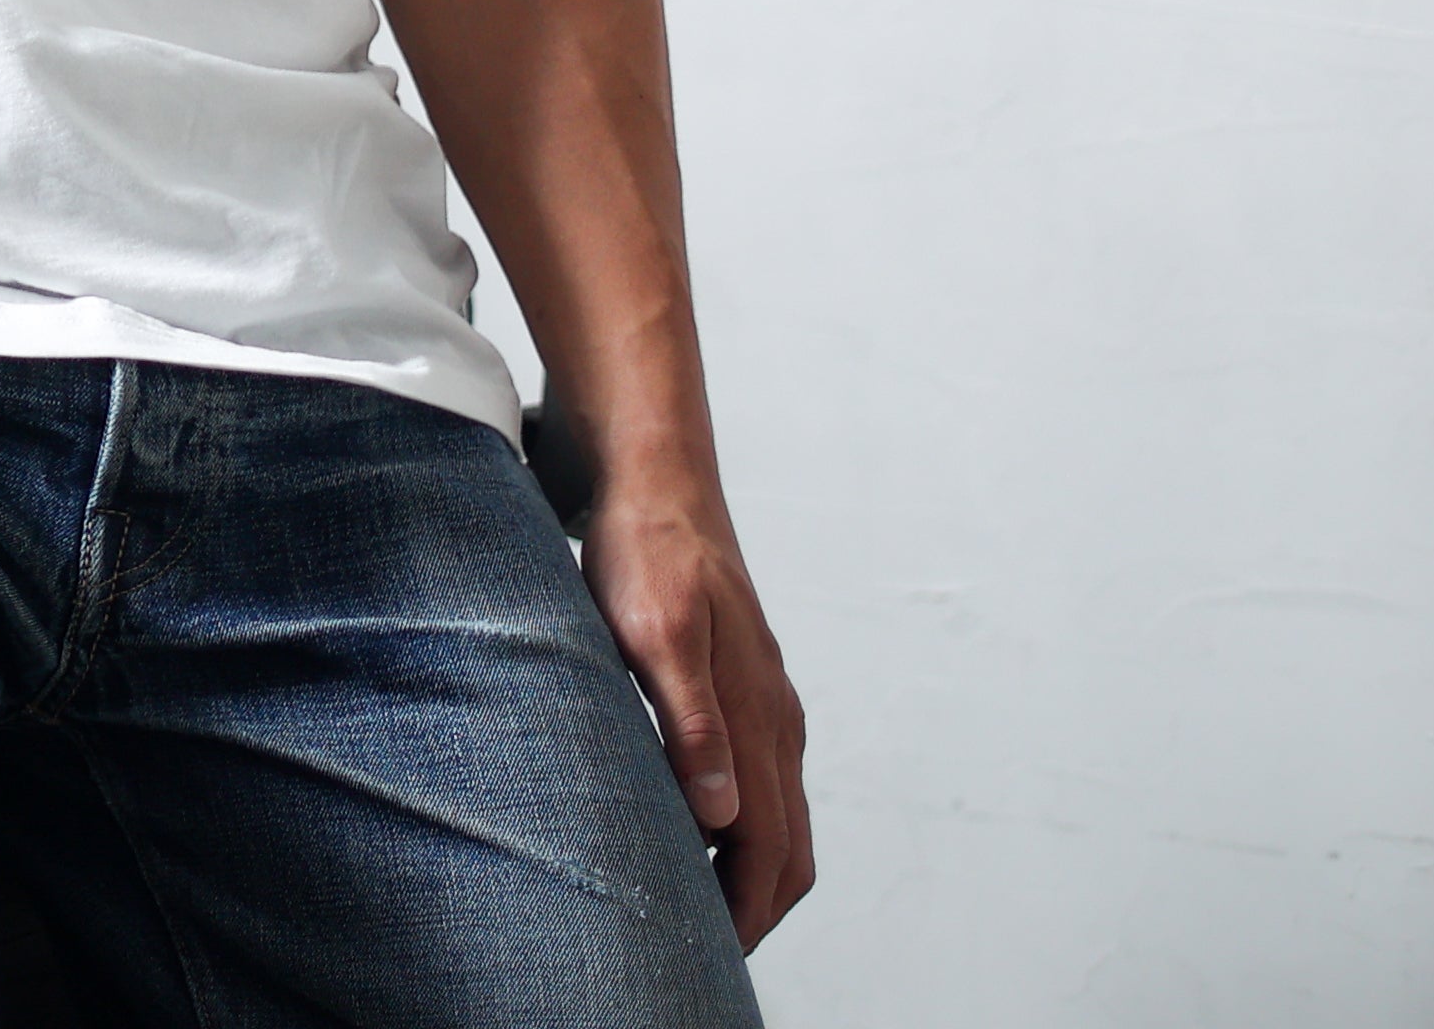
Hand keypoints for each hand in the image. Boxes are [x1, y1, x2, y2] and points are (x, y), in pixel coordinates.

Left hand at [584, 474, 813, 945]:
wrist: (659, 482)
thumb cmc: (646, 553)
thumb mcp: (652, 634)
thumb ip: (688, 722)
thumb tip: (720, 815)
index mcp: (756, 718)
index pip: (768, 848)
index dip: (745, 910)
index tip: (714, 952)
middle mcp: (774, 720)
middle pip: (787, 848)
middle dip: (755, 908)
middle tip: (705, 948)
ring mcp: (767, 705)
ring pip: (779, 817)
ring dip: (750, 871)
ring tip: (698, 907)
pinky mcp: (748, 689)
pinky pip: (764, 781)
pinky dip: (744, 828)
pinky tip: (696, 830)